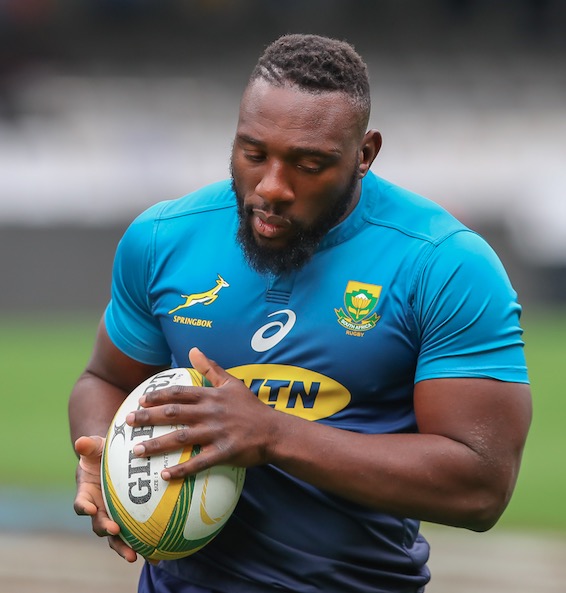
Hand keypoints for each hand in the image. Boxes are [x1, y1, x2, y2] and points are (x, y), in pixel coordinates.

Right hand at [73, 435, 137, 562]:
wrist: (111, 461)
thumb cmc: (102, 452)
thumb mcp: (96, 446)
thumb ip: (90, 446)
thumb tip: (82, 441)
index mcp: (87, 493)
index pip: (81, 502)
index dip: (84, 506)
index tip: (90, 508)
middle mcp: (98, 509)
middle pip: (99, 524)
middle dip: (107, 530)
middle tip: (116, 532)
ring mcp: (112, 517)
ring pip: (116, 537)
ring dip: (125, 547)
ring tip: (137, 556)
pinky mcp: (128, 521)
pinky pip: (135, 535)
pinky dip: (145, 546)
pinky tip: (159, 555)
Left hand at [126, 347, 278, 479]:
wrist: (274, 431)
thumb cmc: (251, 407)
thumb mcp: (233, 382)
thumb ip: (211, 367)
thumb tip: (193, 349)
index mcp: (211, 396)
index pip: (179, 393)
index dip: (158, 396)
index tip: (140, 400)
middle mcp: (211, 413)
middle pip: (174, 413)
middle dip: (148, 417)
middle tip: (127, 422)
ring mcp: (217, 433)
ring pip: (181, 438)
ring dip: (157, 444)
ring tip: (137, 450)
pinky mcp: (224, 452)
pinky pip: (199, 462)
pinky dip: (181, 469)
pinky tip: (165, 475)